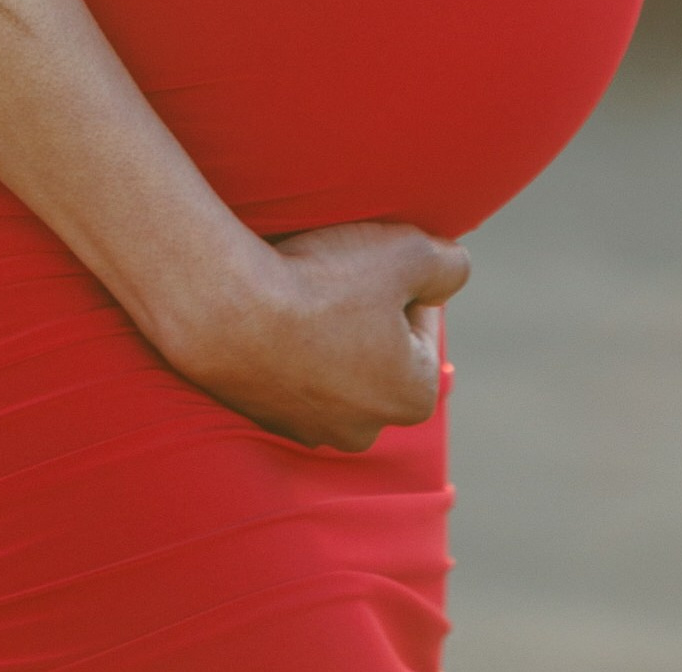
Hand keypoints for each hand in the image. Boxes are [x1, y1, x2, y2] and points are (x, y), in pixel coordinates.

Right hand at [159, 220, 469, 448]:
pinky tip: (269, 311)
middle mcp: (366, 428)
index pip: (419, 317)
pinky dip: (282, 346)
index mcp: (412, 396)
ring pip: (331, 366)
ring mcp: (309, 428)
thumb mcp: (407, 252)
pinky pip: (285, 374)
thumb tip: (453, 270)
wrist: (228, 308)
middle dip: (362, 313)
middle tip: (334, 273)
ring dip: (321, 333)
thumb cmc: (325, 283)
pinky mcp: (263, 418)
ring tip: (297, 290)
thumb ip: (449, 263)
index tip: (366, 258)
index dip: (397, 276)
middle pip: (377, 350)